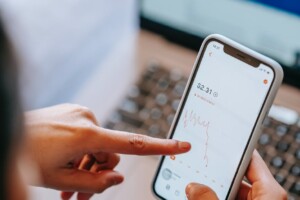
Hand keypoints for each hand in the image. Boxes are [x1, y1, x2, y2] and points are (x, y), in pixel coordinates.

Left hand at [25, 104, 190, 199]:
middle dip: (100, 174)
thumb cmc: (25, 156)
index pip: (133, 143)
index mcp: (87, 133)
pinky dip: (80, 153)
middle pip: (110, 153)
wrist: (4, 131)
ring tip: (68, 187)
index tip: (182, 146)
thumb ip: (95, 182)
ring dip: (87, 166)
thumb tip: (117, 177)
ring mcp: (79, 113)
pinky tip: (66, 167)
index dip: (161, 146)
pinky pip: (86, 136)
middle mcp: (87, 118)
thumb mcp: (61, 180)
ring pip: (96, 147)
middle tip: (82, 195)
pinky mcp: (73, 113)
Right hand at [185, 150, 286, 199]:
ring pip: (231, 192)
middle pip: (237, 177)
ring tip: (195, 185)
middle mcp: (264, 198)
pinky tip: (200, 197)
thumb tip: (193, 187)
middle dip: (216, 174)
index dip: (235, 149)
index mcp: (269, 193)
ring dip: (213, 190)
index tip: (218, 140)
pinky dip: (215, 199)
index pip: (252, 160)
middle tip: (198, 167)